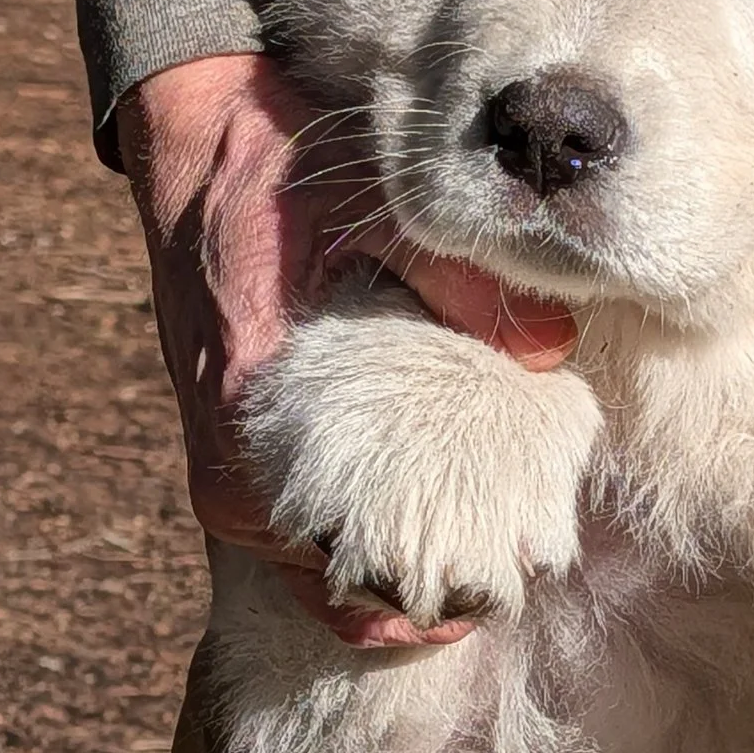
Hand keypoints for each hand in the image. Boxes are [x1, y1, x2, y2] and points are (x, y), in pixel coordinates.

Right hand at [116, 51, 575, 645]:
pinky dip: (372, 552)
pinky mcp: (243, 474)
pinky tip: (442, 542)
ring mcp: (233, 486)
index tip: (509, 574)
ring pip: (331, 582)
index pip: (347, 564)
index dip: (435, 584)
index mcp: (253, 424)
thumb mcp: (372, 212)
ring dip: (406, 578)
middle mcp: (234, 478)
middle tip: (520, 575)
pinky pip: (312, 551)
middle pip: (346, 591)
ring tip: (493, 567)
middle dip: (433, 590)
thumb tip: (554, 349)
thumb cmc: (282, 183)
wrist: (200, 161)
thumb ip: (460, 281)